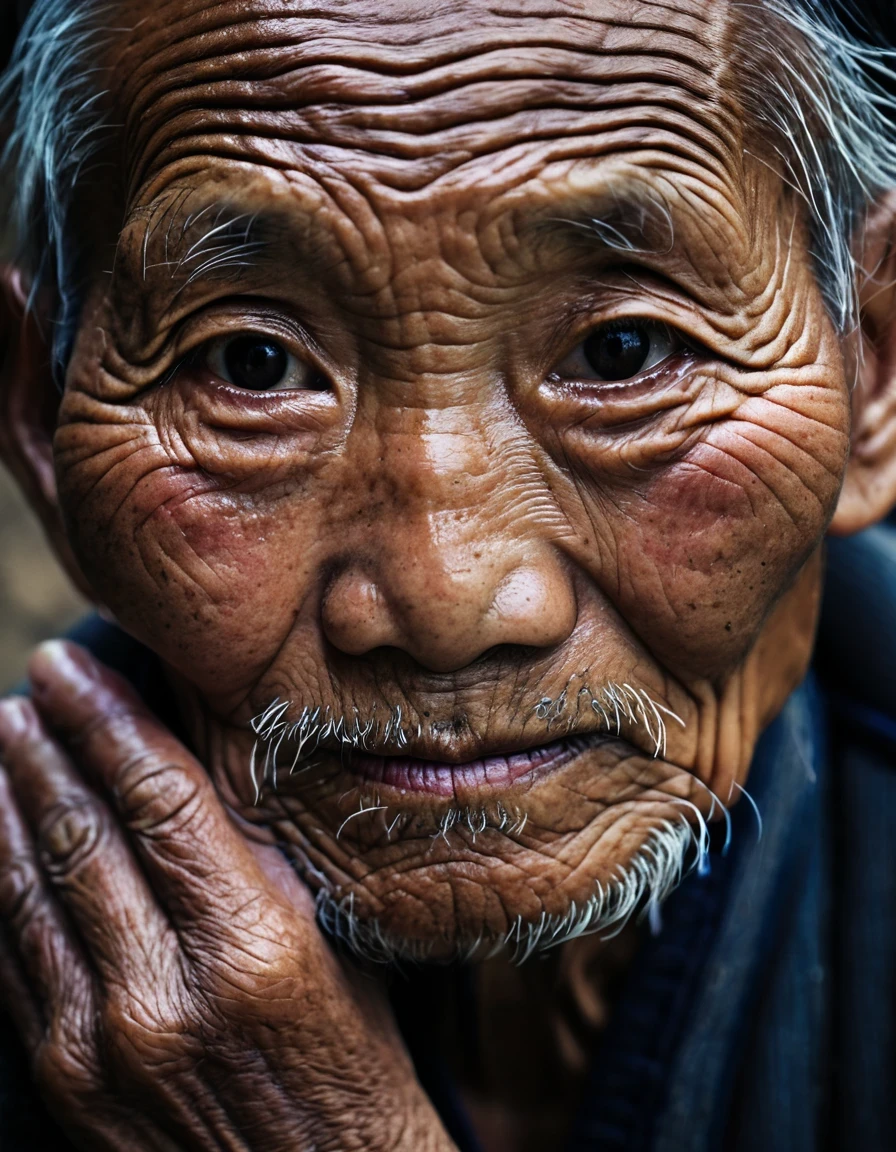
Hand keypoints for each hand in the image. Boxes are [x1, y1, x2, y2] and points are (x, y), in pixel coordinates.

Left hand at [0, 641, 454, 1151]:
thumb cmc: (352, 1062)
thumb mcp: (332, 942)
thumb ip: (258, 853)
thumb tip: (198, 753)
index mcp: (255, 945)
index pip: (161, 799)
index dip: (110, 723)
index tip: (77, 670)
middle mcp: (168, 991)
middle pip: (87, 834)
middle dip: (50, 746)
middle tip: (32, 686)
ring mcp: (104, 1043)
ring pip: (33, 890)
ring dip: (10, 804)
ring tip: (2, 741)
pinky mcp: (68, 1081)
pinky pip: (15, 959)